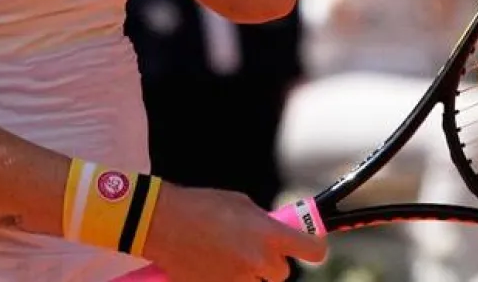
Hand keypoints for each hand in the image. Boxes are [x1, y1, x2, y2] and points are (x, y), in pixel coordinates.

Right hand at [141, 184, 326, 280]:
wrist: (163, 223)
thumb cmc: (203, 206)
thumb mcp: (242, 205)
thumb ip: (264, 223)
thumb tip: (276, 232)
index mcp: (269, 234)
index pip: (311, 250)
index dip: (314, 249)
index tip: (311, 248)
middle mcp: (258, 260)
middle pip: (281, 273)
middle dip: (270, 264)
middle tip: (253, 250)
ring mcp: (237, 280)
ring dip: (248, 274)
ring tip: (227, 256)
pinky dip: (227, 279)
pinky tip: (213, 265)